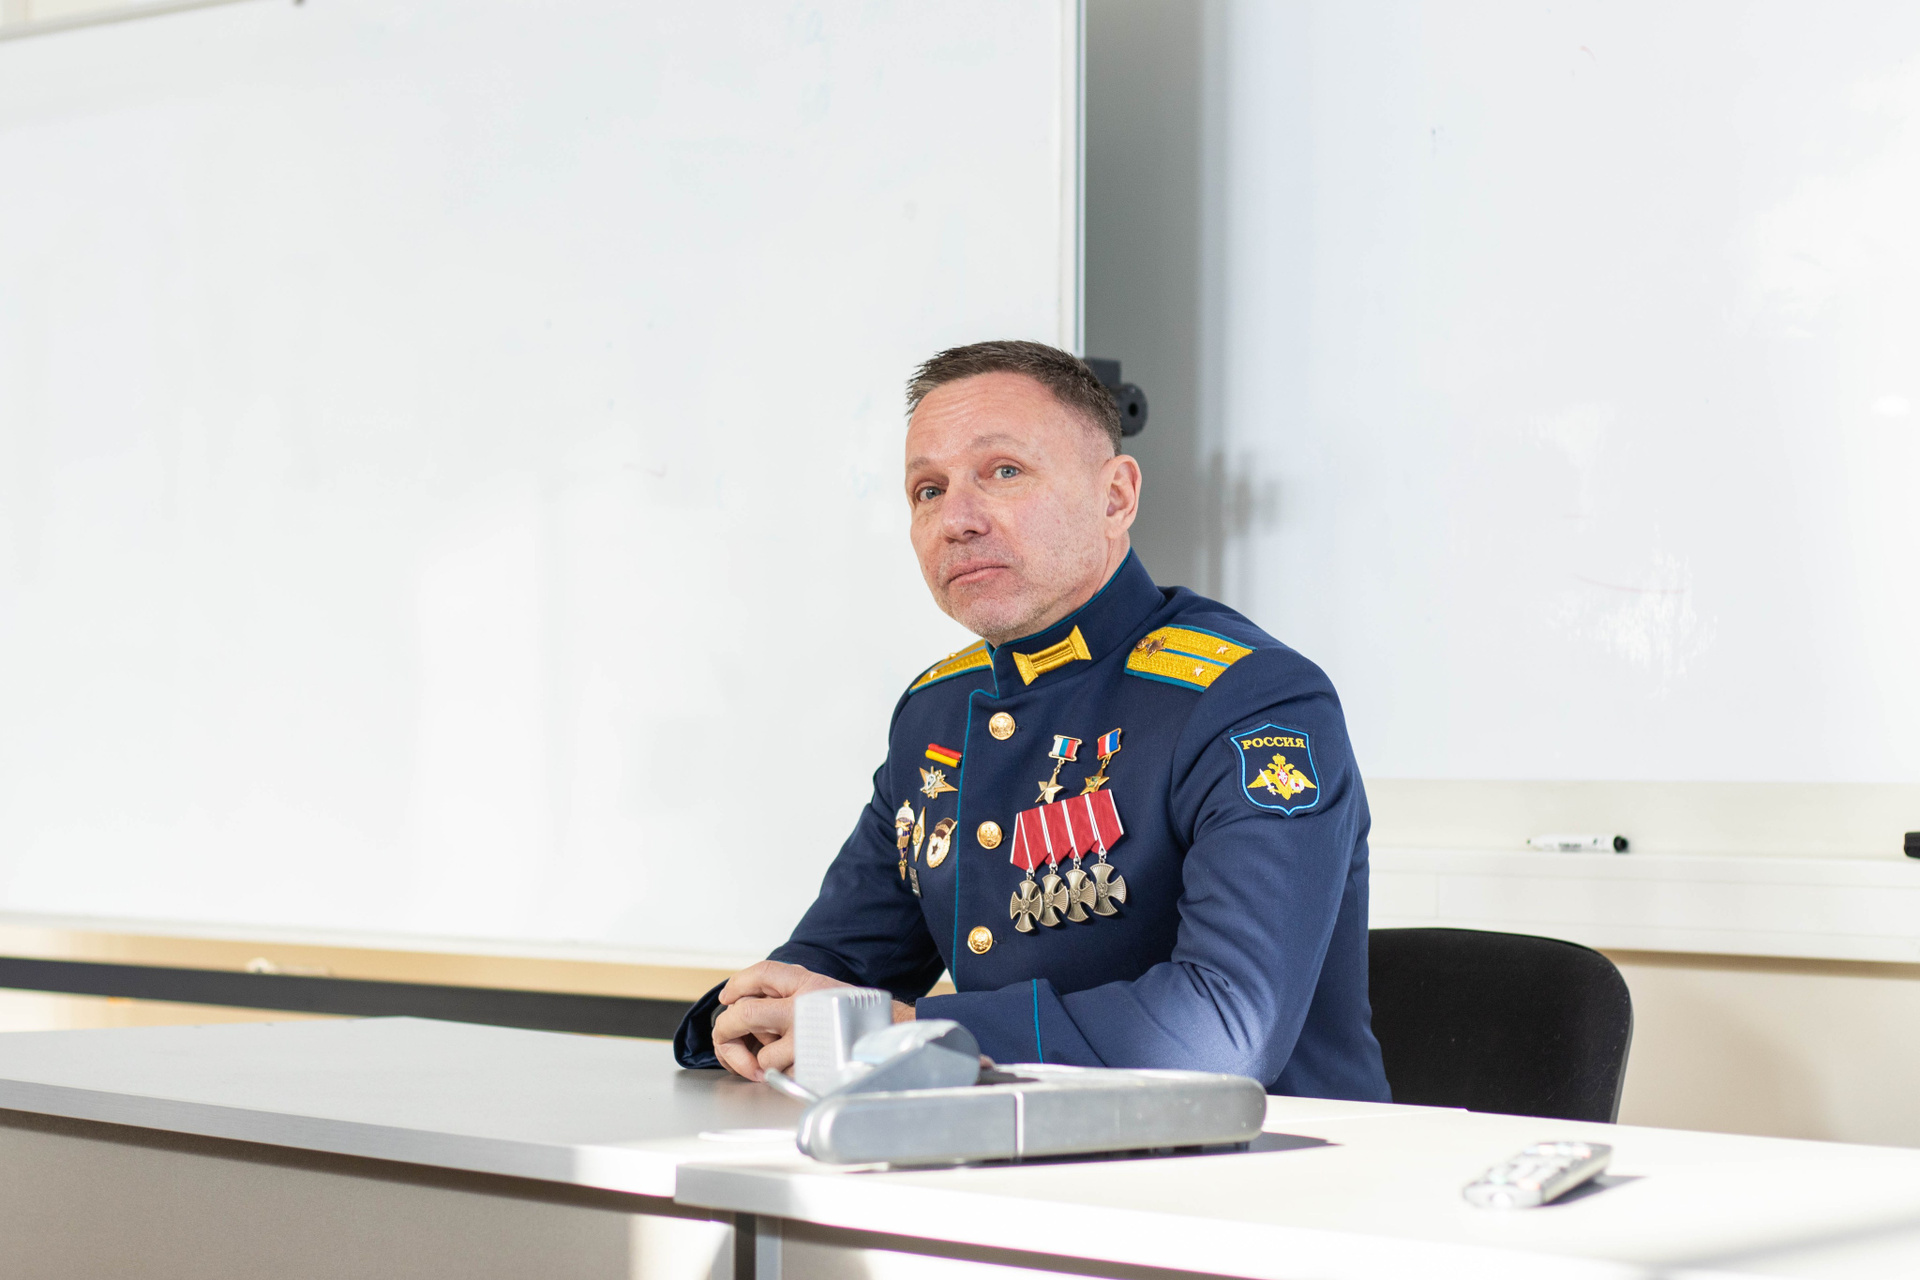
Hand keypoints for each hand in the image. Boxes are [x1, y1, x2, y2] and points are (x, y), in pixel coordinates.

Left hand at [711, 961, 914, 1081]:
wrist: (891, 1038)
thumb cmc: (856, 1015)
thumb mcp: (821, 990)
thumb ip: (785, 993)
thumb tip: (739, 1004)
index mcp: (807, 983)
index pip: (761, 974)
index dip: (738, 984)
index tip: (729, 997)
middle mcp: (803, 1007)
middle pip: (743, 1013)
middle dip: (726, 1030)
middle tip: (725, 1039)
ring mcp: (806, 1039)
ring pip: (761, 1054)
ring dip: (761, 1062)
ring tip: (776, 1059)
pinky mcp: (810, 1066)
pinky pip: (780, 1074)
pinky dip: (780, 1074)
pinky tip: (795, 1066)